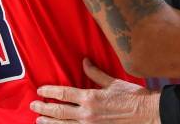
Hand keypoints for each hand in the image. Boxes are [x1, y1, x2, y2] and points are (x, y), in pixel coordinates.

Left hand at [30, 59, 160, 123]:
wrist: (146, 113)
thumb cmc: (132, 96)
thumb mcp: (113, 82)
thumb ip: (95, 73)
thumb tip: (84, 61)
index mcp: (90, 97)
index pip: (64, 94)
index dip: (50, 92)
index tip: (41, 90)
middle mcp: (87, 113)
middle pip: (59, 112)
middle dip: (44, 109)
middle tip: (34, 106)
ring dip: (49, 123)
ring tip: (39, 121)